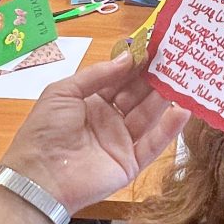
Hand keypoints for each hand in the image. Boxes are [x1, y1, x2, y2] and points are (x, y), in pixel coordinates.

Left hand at [0, 54, 186, 217]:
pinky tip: (182, 111)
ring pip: (148, 116)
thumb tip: (128, 57)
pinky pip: (153, 144)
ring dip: (164, 98)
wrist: (39, 176)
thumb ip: (97, 75)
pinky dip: (169, 129)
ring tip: (184, 79)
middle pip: (138, 95)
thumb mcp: (63, 92)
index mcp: (91, 101)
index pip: (120, 79)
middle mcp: (109, 119)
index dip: (136, 64)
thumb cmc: (45, 130)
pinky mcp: (131, 163)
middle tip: (177, 59)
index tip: (156, 47)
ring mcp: (121, 141)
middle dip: (155, 78)